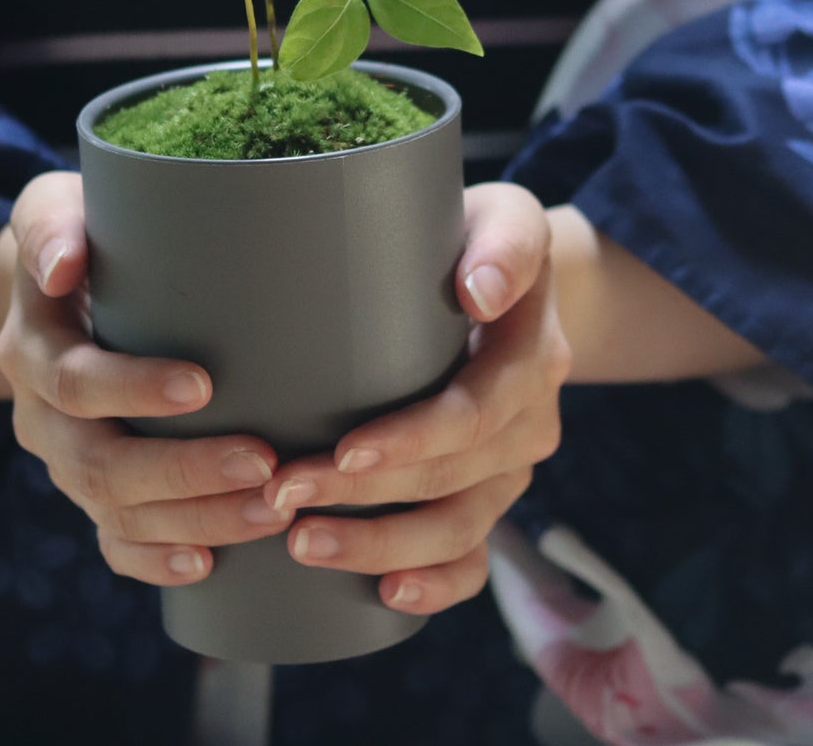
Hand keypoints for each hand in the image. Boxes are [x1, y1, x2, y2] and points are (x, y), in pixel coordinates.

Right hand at [0, 171, 295, 585]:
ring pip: (113, 511)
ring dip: (193, 519)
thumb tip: (64, 265)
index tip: (204, 386)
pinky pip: (111, 540)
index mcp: (32, 347)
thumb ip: (52, 227)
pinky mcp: (89, 488)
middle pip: (99, 463)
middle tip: (263, 464)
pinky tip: (207, 564)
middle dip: (182, 471)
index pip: (75, 382)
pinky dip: (154, 559)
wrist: (54, 282)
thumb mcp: (52, 208)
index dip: (134, 390)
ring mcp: (64, 458)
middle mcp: (39, 414)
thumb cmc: (78, 233)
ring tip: (269, 511)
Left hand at [261, 182, 569, 615]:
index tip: (341, 450)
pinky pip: (476, 555)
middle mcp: (529, 420)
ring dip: (381, 546)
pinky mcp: (490, 490)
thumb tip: (479, 289)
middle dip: (364, 497)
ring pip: (459, 528)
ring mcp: (511, 464)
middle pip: (451, 479)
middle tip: (281, 496)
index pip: (474, 412)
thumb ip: (506, 244)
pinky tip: (387, 593)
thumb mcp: (509, 218)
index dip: (411, 441)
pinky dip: (436, 583)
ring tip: (302, 545)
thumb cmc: (487, 239)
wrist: (516, 276)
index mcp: (531, 355)